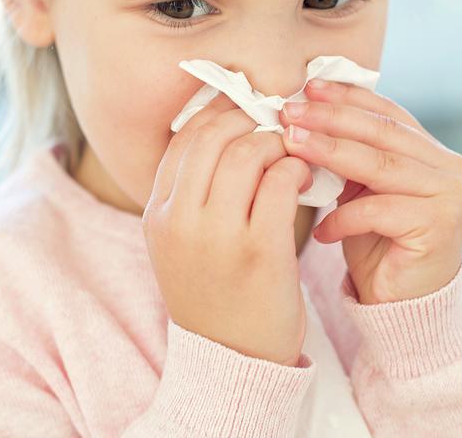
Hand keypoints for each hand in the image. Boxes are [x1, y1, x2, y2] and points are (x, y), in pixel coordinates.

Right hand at [144, 92, 314, 365]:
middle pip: (214, 135)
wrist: (233, 358)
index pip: (184, 137)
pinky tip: (304, 177)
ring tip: (291, 154)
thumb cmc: (215, 290)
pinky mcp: (259, 252)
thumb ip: (192, 190)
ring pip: (248, 151)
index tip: (246, 103)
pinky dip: (295, 168)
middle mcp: (179, 220)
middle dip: (250, 116)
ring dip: (277, 142)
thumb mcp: (181, 241)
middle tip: (275, 121)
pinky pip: (279, 182)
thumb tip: (227, 127)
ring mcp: (217, 237)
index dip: (219, 109)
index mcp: (157, 213)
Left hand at [277, 79, 461, 304]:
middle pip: (382, 133)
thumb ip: (348, 155)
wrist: (402, 306)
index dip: (346, 98)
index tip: (307, 86)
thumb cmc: (376, 245)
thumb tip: (303, 112)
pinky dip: (343, 218)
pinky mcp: (441, 227)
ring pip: (379, 165)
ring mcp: (452, 196)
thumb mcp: (360, 191)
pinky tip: (319, 229)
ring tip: (290, 145)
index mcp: (434, 152)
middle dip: (330, 118)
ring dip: (329, 152)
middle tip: (289, 111)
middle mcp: (452, 168)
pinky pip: (379, 211)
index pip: (387, 113)